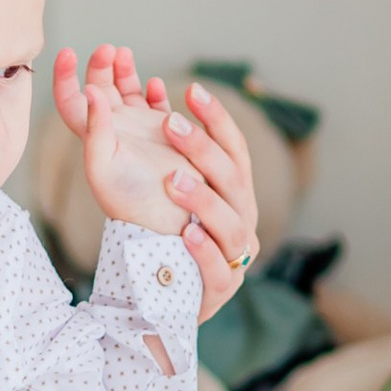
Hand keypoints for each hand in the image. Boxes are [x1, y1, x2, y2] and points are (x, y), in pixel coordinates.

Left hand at [53, 49, 259, 321]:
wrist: (170, 301)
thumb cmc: (169, 236)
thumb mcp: (171, 190)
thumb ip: (163, 147)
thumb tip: (148, 89)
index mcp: (234, 193)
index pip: (234, 149)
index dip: (218, 119)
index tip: (192, 89)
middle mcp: (242, 218)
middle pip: (233, 179)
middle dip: (203, 149)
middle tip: (169, 123)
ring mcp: (235, 255)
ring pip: (232, 224)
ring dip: (204, 200)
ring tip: (174, 180)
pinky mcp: (220, 289)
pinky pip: (218, 270)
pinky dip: (204, 252)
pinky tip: (187, 235)